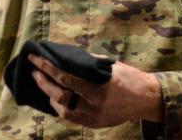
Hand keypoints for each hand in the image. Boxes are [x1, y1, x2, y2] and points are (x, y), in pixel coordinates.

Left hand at [29, 53, 162, 127]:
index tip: (35, 58)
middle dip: (44, 81)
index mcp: (100, 85)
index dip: (47, 67)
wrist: (147, 99)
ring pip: (63, 109)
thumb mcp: (109, 65)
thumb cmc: (129, 77)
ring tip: (42, 82)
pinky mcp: (95, 124)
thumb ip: (87, 62)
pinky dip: (59, 107)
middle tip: (34, 70)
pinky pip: (71, 118)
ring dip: (49, 95)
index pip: (66, 76)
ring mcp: (95, 116)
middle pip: (61, 94)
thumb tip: (64, 56)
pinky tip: (53, 97)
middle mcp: (96, 103)